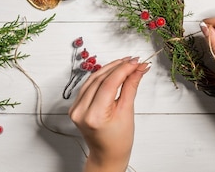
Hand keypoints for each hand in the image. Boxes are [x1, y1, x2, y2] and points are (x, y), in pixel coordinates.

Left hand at [69, 57, 149, 171]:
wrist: (107, 154)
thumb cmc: (118, 140)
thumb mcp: (127, 111)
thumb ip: (131, 86)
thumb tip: (138, 69)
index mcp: (94, 116)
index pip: (108, 83)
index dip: (123, 69)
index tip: (136, 62)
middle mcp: (81, 111)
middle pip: (100, 79)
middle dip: (119, 67)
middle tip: (134, 61)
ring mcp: (76, 108)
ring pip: (93, 79)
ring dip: (110, 68)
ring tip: (126, 63)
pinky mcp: (76, 106)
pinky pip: (89, 85)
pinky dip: (102, 76)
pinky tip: (113, 71)